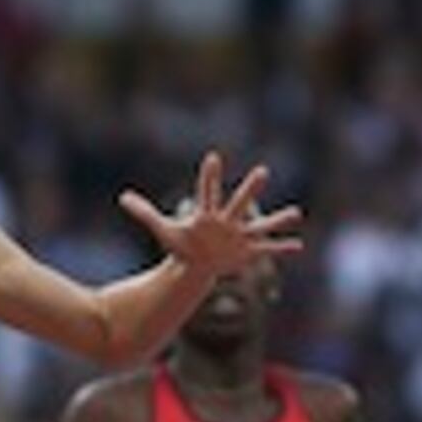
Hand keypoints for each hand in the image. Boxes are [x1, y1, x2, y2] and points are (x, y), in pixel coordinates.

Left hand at [120, 150, 302, 280]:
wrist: (196, 265)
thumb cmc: (181, 245)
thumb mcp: (162, 229)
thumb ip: (145, 212)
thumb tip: (123, 197)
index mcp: (207, 214)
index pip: (207, 191)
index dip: (209, 176)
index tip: (213, 157)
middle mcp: (227, 220)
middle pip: (239, 202)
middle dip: (251, 189)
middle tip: (263, 171)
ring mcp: (239, 235)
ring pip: (261, 225)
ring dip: (278, 219)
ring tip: (296, 213)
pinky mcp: (247, 251)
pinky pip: (267, 249)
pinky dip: (282, 248)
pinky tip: (298, 246)